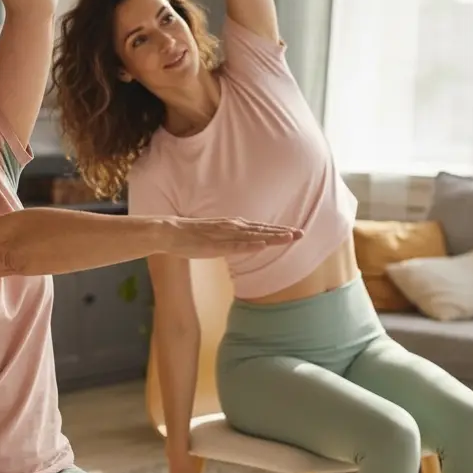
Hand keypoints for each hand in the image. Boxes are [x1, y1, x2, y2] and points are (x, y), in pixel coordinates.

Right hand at [163, 217, 302, 260]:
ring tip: (289, 238)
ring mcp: (225, 235)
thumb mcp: (216, 237)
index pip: (261, 229)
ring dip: (272, 236)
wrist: (170, 232)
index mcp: (233, 226)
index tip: (295, 233)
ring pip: (253, 235)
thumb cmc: (191, 236)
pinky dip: (250, 245)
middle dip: (282, 232)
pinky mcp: (215, 244)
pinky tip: (262, 246)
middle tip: (302, 234)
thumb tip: (243, 242)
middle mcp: (232, 227)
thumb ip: (231, 239)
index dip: (279, 231)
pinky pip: (235, 245)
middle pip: (262, 230)